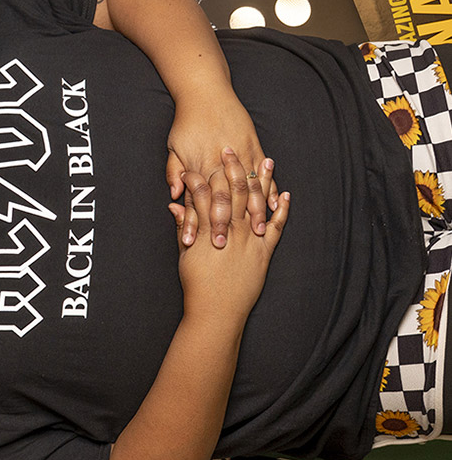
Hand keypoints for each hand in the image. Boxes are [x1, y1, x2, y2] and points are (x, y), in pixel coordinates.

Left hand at [166, 96, 278, 247]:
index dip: (195, 223)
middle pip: (222, 200)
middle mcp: (220, 162)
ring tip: (258, 233)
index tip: (194, 244)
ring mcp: (240, 154)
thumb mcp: (173, 147)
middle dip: (224, 225)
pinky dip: (269, 189)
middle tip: (226, 248)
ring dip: (253, 212)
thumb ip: (174, 172)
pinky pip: (263, 173)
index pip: (196, 201)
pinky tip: (274, 206)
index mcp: (199, 164)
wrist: (206, 92)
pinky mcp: (253, 146)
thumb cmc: (187, 122)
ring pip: (248, 189)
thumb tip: (173, 196)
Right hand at [169, 148, 289, 324]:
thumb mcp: (185, 254)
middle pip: (232, 189)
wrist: (217, 311)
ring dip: (262, 181)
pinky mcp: (265, 251)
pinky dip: (281, 209)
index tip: (198, 160)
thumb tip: (175, 205)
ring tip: (266, 160)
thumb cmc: (197, 284)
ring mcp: (250, 239)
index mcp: (208, 228)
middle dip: (232, 167)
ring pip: (256, 202)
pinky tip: (284, 194)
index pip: (203, 192)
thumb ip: (183, 226)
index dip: (199, 174)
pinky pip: (277, 226)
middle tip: (231, 148)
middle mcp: (230, 229)